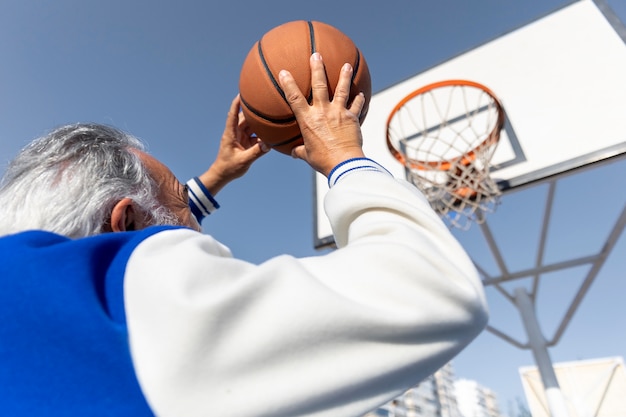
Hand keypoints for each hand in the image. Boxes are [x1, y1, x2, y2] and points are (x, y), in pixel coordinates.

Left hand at [197, 95, 268, 194]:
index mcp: (231, 134)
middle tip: (262, 101)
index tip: (241, 93)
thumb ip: (256, 152)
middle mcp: (235, 133)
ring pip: (251, 126)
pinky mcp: (245, 142)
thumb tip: (268, 145)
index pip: (233, 115)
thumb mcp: (243, 161)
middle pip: (245, 118)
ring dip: (259, 123)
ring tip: (270, 115)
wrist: (223, 175)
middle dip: (253, 110)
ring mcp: (241, 137)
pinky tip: (271, 133)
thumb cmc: (229, 168)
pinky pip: (255, 135)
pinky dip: (262, 134)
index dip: (236, 104)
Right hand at [278, 52, 365, 176]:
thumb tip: (293, 152)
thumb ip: (300, 150)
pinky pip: (356, 106)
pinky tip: (361, 93)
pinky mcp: (352, 118)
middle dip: (317, 68)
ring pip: (342, 89)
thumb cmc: (323, 161)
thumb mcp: (307, 155)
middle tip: (316, 54)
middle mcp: (322, 112)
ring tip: (347, 65)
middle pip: (319, 85)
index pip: (294, 98)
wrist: (344, 163)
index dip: (288, 83)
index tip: (284, 72)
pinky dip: (359, 99)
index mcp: (307, 120)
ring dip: (344, 76)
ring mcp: (339, 113)